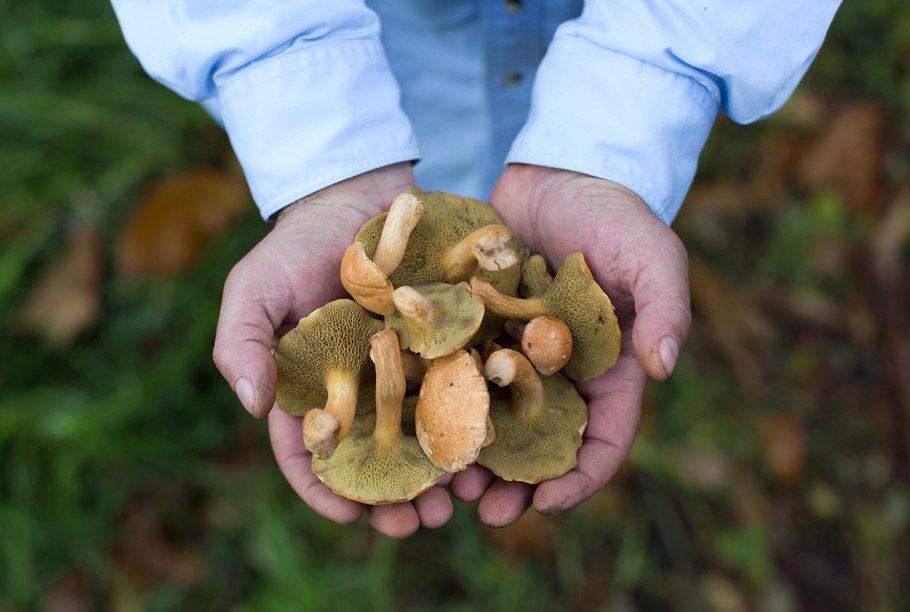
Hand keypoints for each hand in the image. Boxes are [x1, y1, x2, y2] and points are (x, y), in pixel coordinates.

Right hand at [212, 163, 454, 537]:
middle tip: (421, 525)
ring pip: (428, 436)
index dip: (327, 491)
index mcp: (314, 392)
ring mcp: (409, 371)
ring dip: (445, 472)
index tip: (351, 517)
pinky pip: (465, 388)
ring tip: (463, 497)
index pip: (314, 456)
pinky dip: (478, 418)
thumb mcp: (254, 288)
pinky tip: (494, 441)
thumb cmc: (296, 245)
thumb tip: (253, 407)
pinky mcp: (449, 346)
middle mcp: (364, 393)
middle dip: (398, 499)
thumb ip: (243, 343)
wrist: (356, 196)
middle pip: (379, 460)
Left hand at [450, 164, 691, 525]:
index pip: (603, 439)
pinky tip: (413, 423)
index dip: (580, 477)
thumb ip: (665, 308)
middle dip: (514, 483)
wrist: (559, 173)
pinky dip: (439, 402)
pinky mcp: (476, 330)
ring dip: (471, 454)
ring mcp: (514, 354)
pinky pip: (457, 374)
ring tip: (442, 481)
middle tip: (482, 511)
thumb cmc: (617, 214)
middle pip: (539, 443)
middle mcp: (559, 374)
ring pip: (492, 420)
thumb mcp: (653, 255)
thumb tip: (665, 367)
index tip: (546, 505)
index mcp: (608, 371)